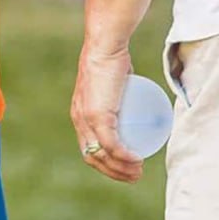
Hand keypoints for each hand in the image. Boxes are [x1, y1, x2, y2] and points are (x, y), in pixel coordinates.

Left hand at [71, 42, 143, 182]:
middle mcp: (79, 120)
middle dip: (114, 173)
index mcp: (79, 114)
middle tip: (135, 173)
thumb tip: (133, 98)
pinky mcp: (98, 116)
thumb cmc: (112, 59)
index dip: (105, 164)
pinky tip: (137, 160)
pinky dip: (125, 157)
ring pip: (103, 155)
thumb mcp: (111, 82)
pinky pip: (112, 145)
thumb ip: (117, 92)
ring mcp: (87, 119)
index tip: (124, 166)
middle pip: (93, 157)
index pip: (88, 148)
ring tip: (139, 170)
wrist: (106, 46)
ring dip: (121, 170)